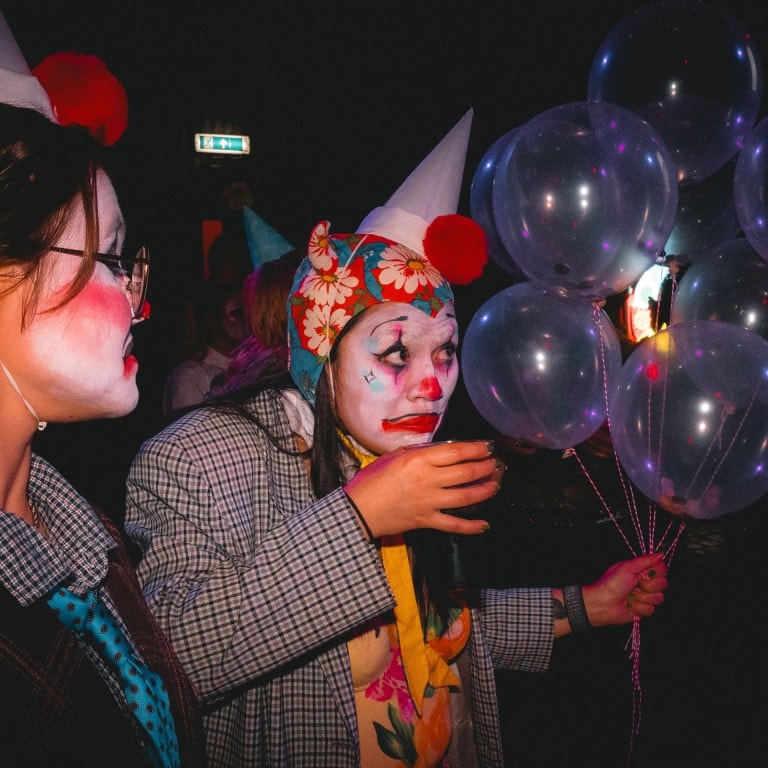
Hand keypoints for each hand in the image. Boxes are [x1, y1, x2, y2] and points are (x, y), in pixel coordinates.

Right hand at [344, 440, 500, 538]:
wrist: (358, 510)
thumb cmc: (371, 480)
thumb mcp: (392, 457)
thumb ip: (417, 453)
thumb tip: (438, 452)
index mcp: (419, 460)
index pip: (455, 452)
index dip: (476, 449)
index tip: (488, 447)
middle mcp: (428, 480)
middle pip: (465, 472)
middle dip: (485, 467)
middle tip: (497, 464)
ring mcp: (429, 502)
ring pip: (466, 496)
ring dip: (485, 490)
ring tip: (496, 485)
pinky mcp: (427, 521)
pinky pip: (454, 525)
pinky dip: (471, 526)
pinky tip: (485, 524)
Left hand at [581, 552, 667, 626]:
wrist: (603, 603)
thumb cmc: (612, 583)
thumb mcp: (628, 567)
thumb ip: (646, 560)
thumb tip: (661, 554)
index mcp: (640, 570)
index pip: (661, 568)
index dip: (657, 571)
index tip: (646, 573)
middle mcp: (645, 583)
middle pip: (663, 583)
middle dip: (649, 585)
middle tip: (636, 584)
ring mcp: (645, 596)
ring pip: (658, 598)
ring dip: (643, 597)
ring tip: (630, 596)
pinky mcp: (643, 610)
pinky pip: (651, 609)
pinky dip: (639, 607)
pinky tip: (630, 605)